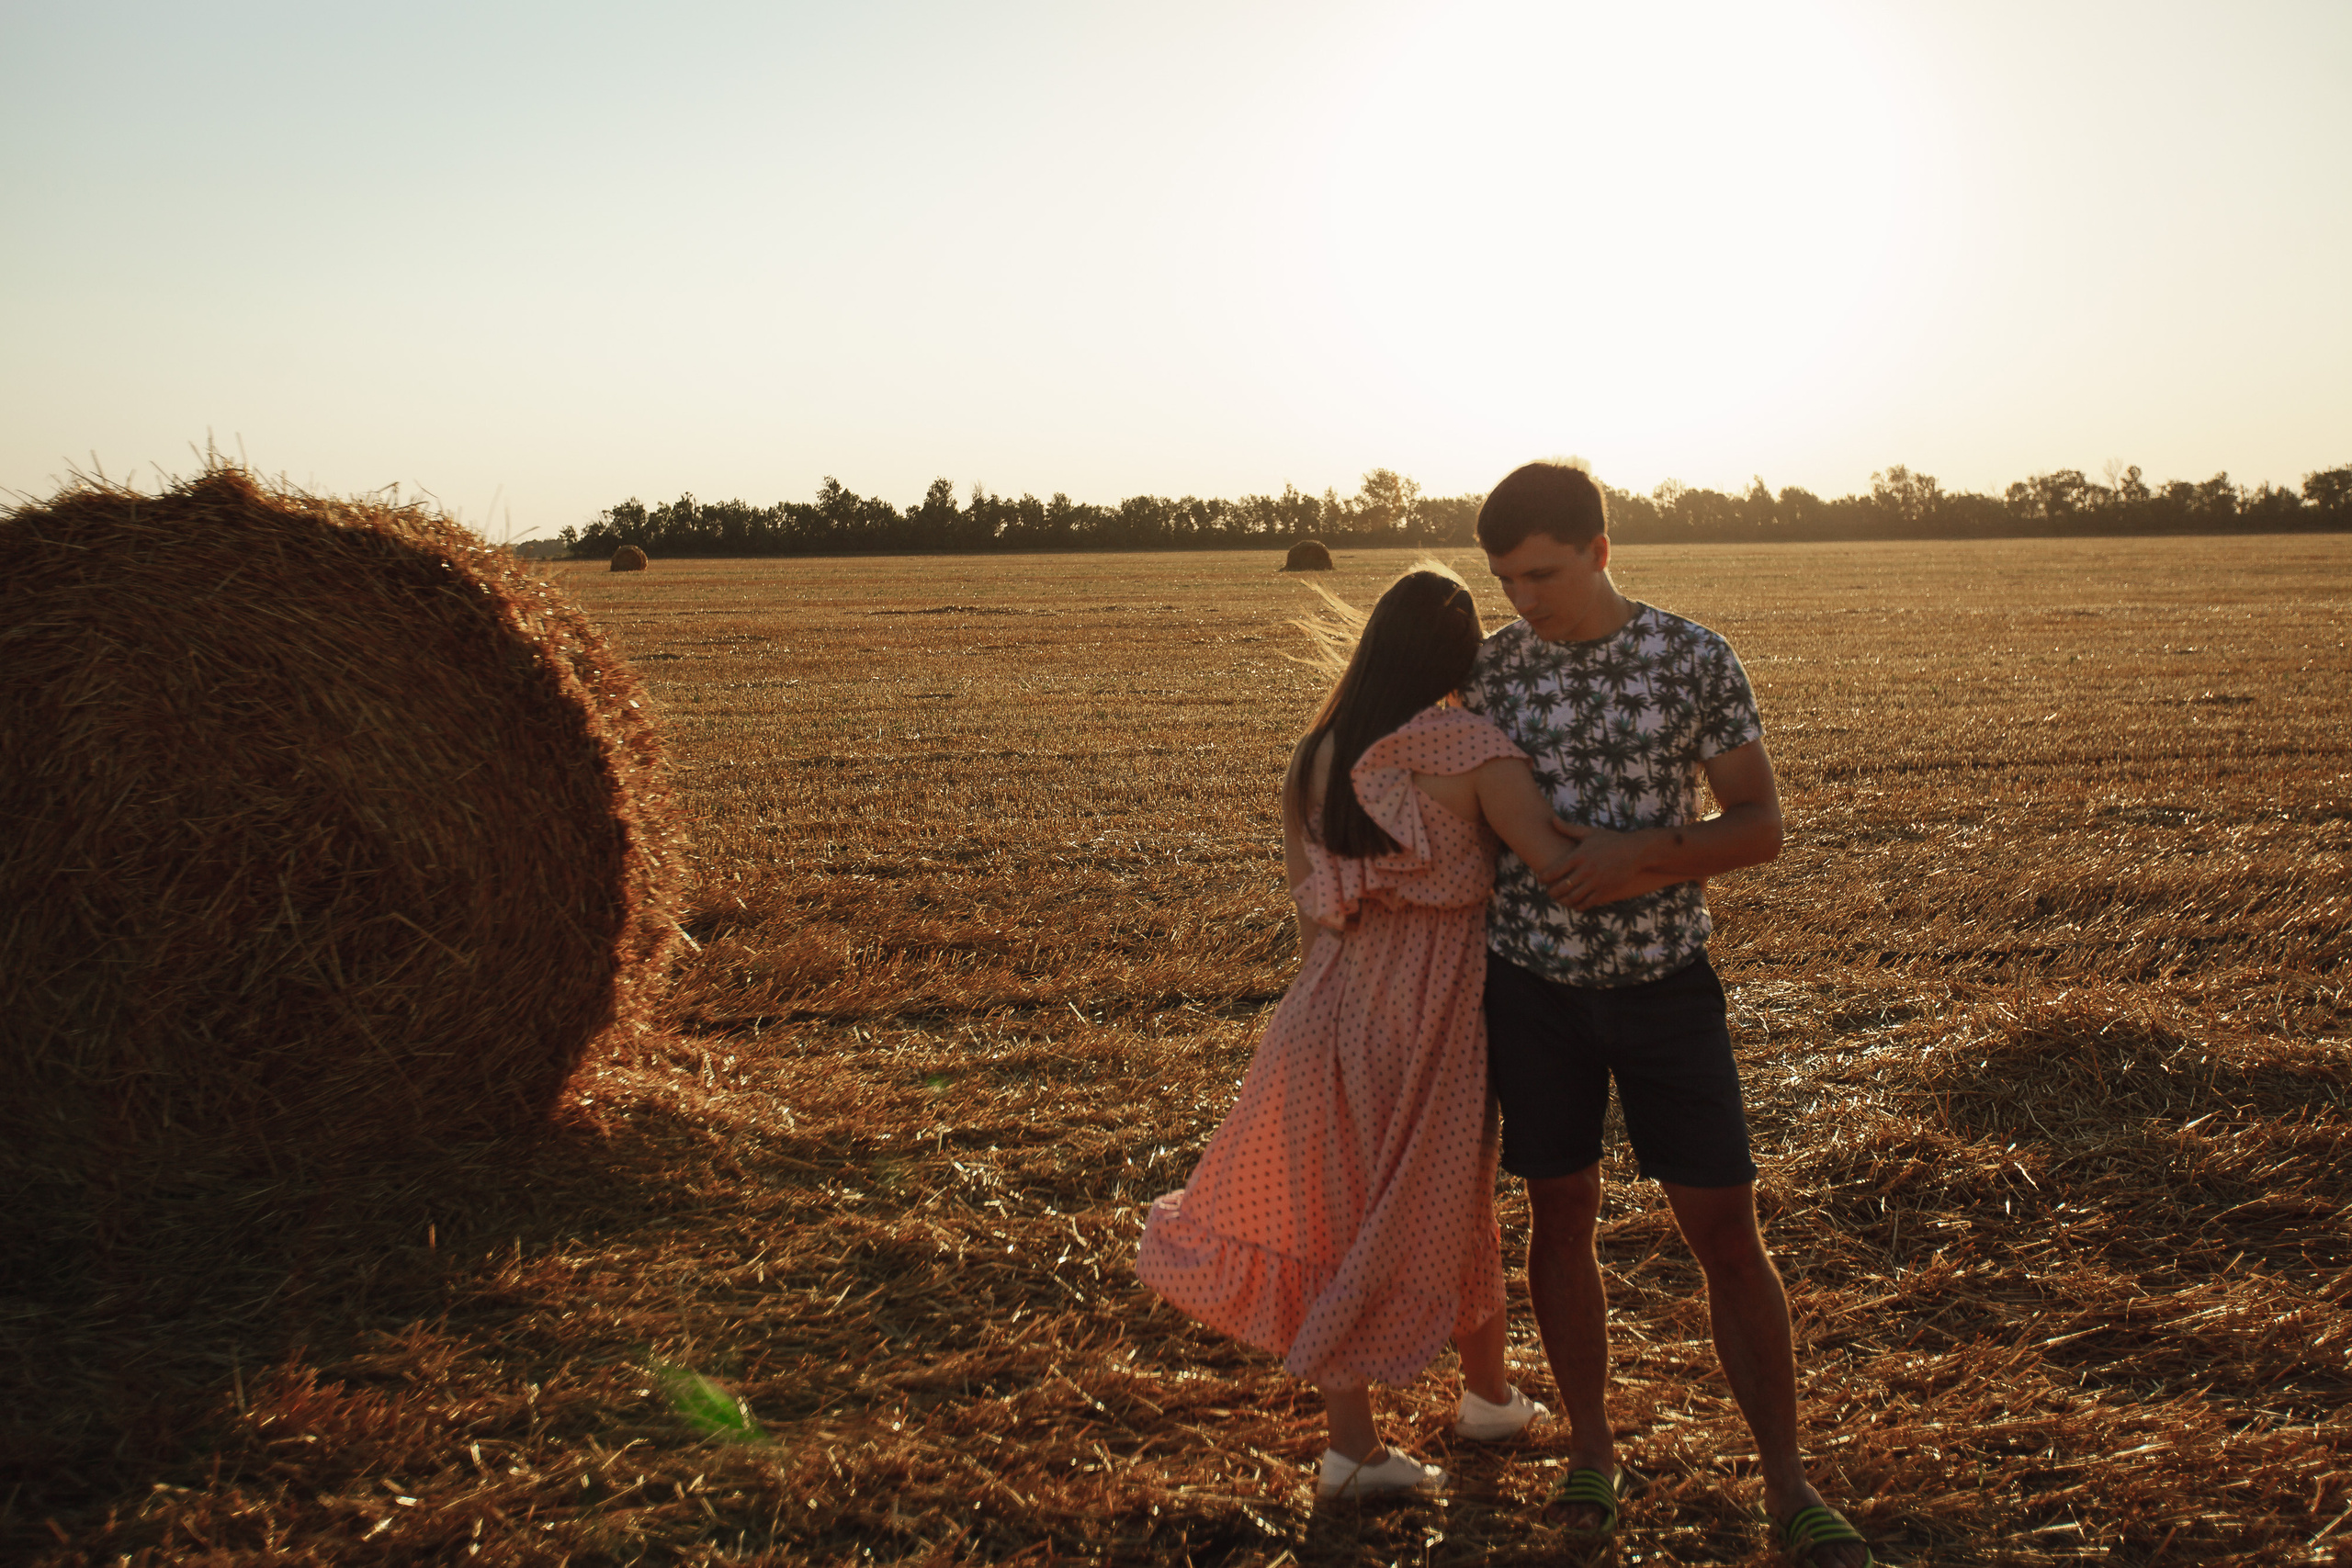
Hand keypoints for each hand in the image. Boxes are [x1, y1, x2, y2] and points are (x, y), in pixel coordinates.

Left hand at [1539, 817, 1655, 910]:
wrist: (1636, 851)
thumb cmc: (1611, 840)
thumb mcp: (1589, 832)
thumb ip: (1568, 828)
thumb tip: (1552, 819)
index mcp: (1579, 856)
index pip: (1554, 871)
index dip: (1543, 877)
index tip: (1540, 879)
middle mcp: (1586, 870)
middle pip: (1560, 887)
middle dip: (1551, 892)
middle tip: (1549, 891)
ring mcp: (1596, 882)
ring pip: (1572, 898)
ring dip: (1563, 900)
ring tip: (1560, 899)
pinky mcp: (1605, 891)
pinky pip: (1587, 903)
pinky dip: (1578, 906)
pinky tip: (1575, 903)